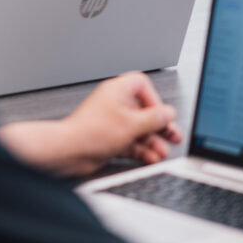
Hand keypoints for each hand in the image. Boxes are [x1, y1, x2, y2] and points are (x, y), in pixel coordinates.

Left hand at [0, 72, 180, 176]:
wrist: (69, 151)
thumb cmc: (91, 132)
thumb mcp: (132, 124)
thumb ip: (154, 119)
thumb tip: (168, 113)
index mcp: (117, 91)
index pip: (141, 85)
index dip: (154, 99)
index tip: (161, 114)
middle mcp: (114, 104)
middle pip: (143, 110)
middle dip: (159, 125)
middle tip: (173, 135)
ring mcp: (111, 122)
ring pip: (138, 129)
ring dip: (152, 141)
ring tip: (162, 152)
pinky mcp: (109, 139)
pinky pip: (130, 142)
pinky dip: (141, 150)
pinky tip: (150, 158)